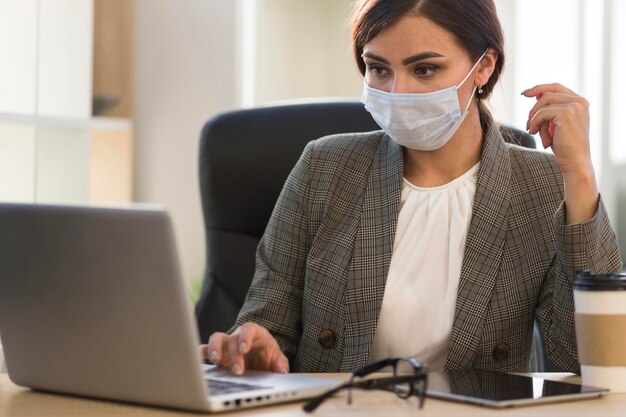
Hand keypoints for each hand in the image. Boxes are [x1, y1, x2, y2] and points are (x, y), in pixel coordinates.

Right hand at [200, 322, 289, 375]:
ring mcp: (226, 344)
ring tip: (214, 360)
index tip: (244, 348)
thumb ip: (279, 363)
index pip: (248, 329)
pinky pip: (205, 349)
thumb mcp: (277, 358)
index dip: (245, 337)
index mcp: (254, 332)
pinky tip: (195, 358)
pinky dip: (200, 353)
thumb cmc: (267, 355)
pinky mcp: (218, 354)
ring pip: (216, 339)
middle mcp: (238, 336)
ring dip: (213, 349)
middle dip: (234, 355)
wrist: (260, 358)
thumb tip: (280, 370)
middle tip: (238, 370)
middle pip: (232, 340)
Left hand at [522, 83, 598, 223]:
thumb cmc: (564, 146)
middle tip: (527, 124)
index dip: (539, 88)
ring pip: (543, 102)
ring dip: (535, 118)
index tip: (524, 94)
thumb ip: (549, 109)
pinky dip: (535, 124)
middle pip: (548, 93)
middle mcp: (580, 101)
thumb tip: (535, 95)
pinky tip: (537, 135)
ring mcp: (575, 106)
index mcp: (580, 102)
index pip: (556, 87)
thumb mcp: (555, 124)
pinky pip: (541, 113)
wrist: (575, 163)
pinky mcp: (566, 113)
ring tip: (536, 133)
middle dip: (533, 107)